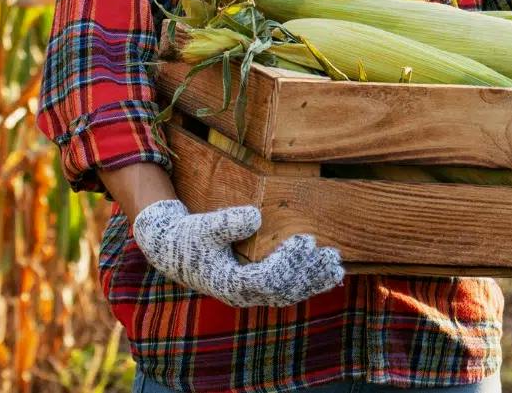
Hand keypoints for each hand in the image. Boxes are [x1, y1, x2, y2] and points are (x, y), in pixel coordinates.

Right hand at [132, 199, 343, 307]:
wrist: (174, 250)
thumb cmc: (189, 237)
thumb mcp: (205, 226)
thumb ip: (227, 223)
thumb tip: (255, 217)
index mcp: (230, 283)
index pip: (268, 280)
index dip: (289, 263)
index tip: (304, 241)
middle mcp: (242, 295)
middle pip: (283, 291)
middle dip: (309, 273)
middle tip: (330, 254)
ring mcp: (250, 294)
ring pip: (287, 294)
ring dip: (313, 281)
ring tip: (336, 267)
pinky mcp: (255, 287)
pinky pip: (285, 291)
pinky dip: (306, 284)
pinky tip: (325, 276)